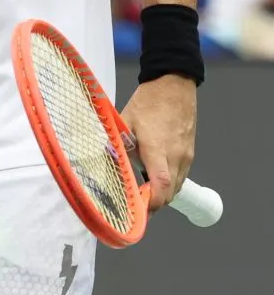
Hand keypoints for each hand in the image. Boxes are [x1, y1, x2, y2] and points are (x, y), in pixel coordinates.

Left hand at [120, 75, 196, 212]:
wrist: (174, 84)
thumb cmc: (149, 101)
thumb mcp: (126, 119)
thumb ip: (117, 142)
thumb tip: (105, 159)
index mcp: (158, 148)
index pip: (160, 186)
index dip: (150, 204)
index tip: (137, 211)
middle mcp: (176, 156)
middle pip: (169, 193)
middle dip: (153, 203)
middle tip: (135, 205)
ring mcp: (186, 156)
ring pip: (176, 187)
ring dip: (162, 194)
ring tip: (143, 191)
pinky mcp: (190, 153)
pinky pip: (181, 176)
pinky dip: (169, 183)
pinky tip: (155, 176)